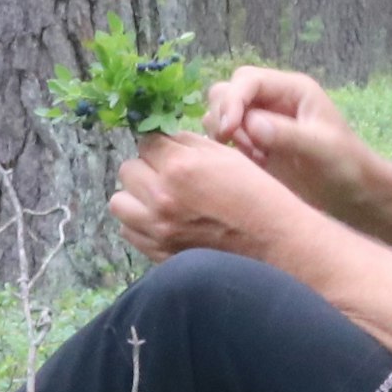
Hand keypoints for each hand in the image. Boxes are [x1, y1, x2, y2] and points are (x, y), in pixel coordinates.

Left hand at [110, 133, 295, 263]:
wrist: (272, 241)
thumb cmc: (256, 194)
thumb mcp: (228, 156)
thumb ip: (189, 144)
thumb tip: (164, 140)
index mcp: (180, 168)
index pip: (146, 143)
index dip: (160, 146)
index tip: (171, 153)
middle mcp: (162, 197)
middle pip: (128, 170)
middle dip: (146, 169)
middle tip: (168, 176)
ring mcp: (157, 228)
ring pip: (119, 202)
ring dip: (136, 197)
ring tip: (159, 199)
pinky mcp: (158, 251)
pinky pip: (128, 230)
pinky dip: (139, 223)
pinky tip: (163, 220)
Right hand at [202, 63, 376, 216]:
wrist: (352, 192)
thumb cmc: (345, 164)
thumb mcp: (321, 148)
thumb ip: (287, 134)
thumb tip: (251, 123)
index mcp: (292, 89)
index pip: (248, 80)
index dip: (233, 100)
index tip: (228, 129)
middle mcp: (273, 99)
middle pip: (227, 91)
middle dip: (225, 115)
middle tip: (240, 145)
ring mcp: (261, 121)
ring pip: (221, 112)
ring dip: (226, 133)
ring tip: (253, 156)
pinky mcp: (255, 143)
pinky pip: (227, 136)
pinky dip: (228, 148)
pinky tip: (253, 165)